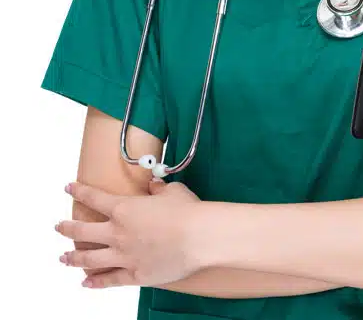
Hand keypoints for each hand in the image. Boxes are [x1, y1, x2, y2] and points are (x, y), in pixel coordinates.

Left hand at [55, 178, 203, 287]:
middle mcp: (118, 233)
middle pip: (83, 231)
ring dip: (73, 258)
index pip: (94, 198)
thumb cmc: (187, 211)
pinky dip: (95, 282)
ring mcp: (124, 256)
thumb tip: (154, 186)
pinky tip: (85, 283)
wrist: (198, 237)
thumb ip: (158, 189)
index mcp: (124, 209)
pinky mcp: (134, 275)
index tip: (69, 189)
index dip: (79, 192)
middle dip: (67, 228)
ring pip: (89, 258)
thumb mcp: (171, 191)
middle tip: (58, 226)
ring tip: (63, 258)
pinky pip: (109, 280)